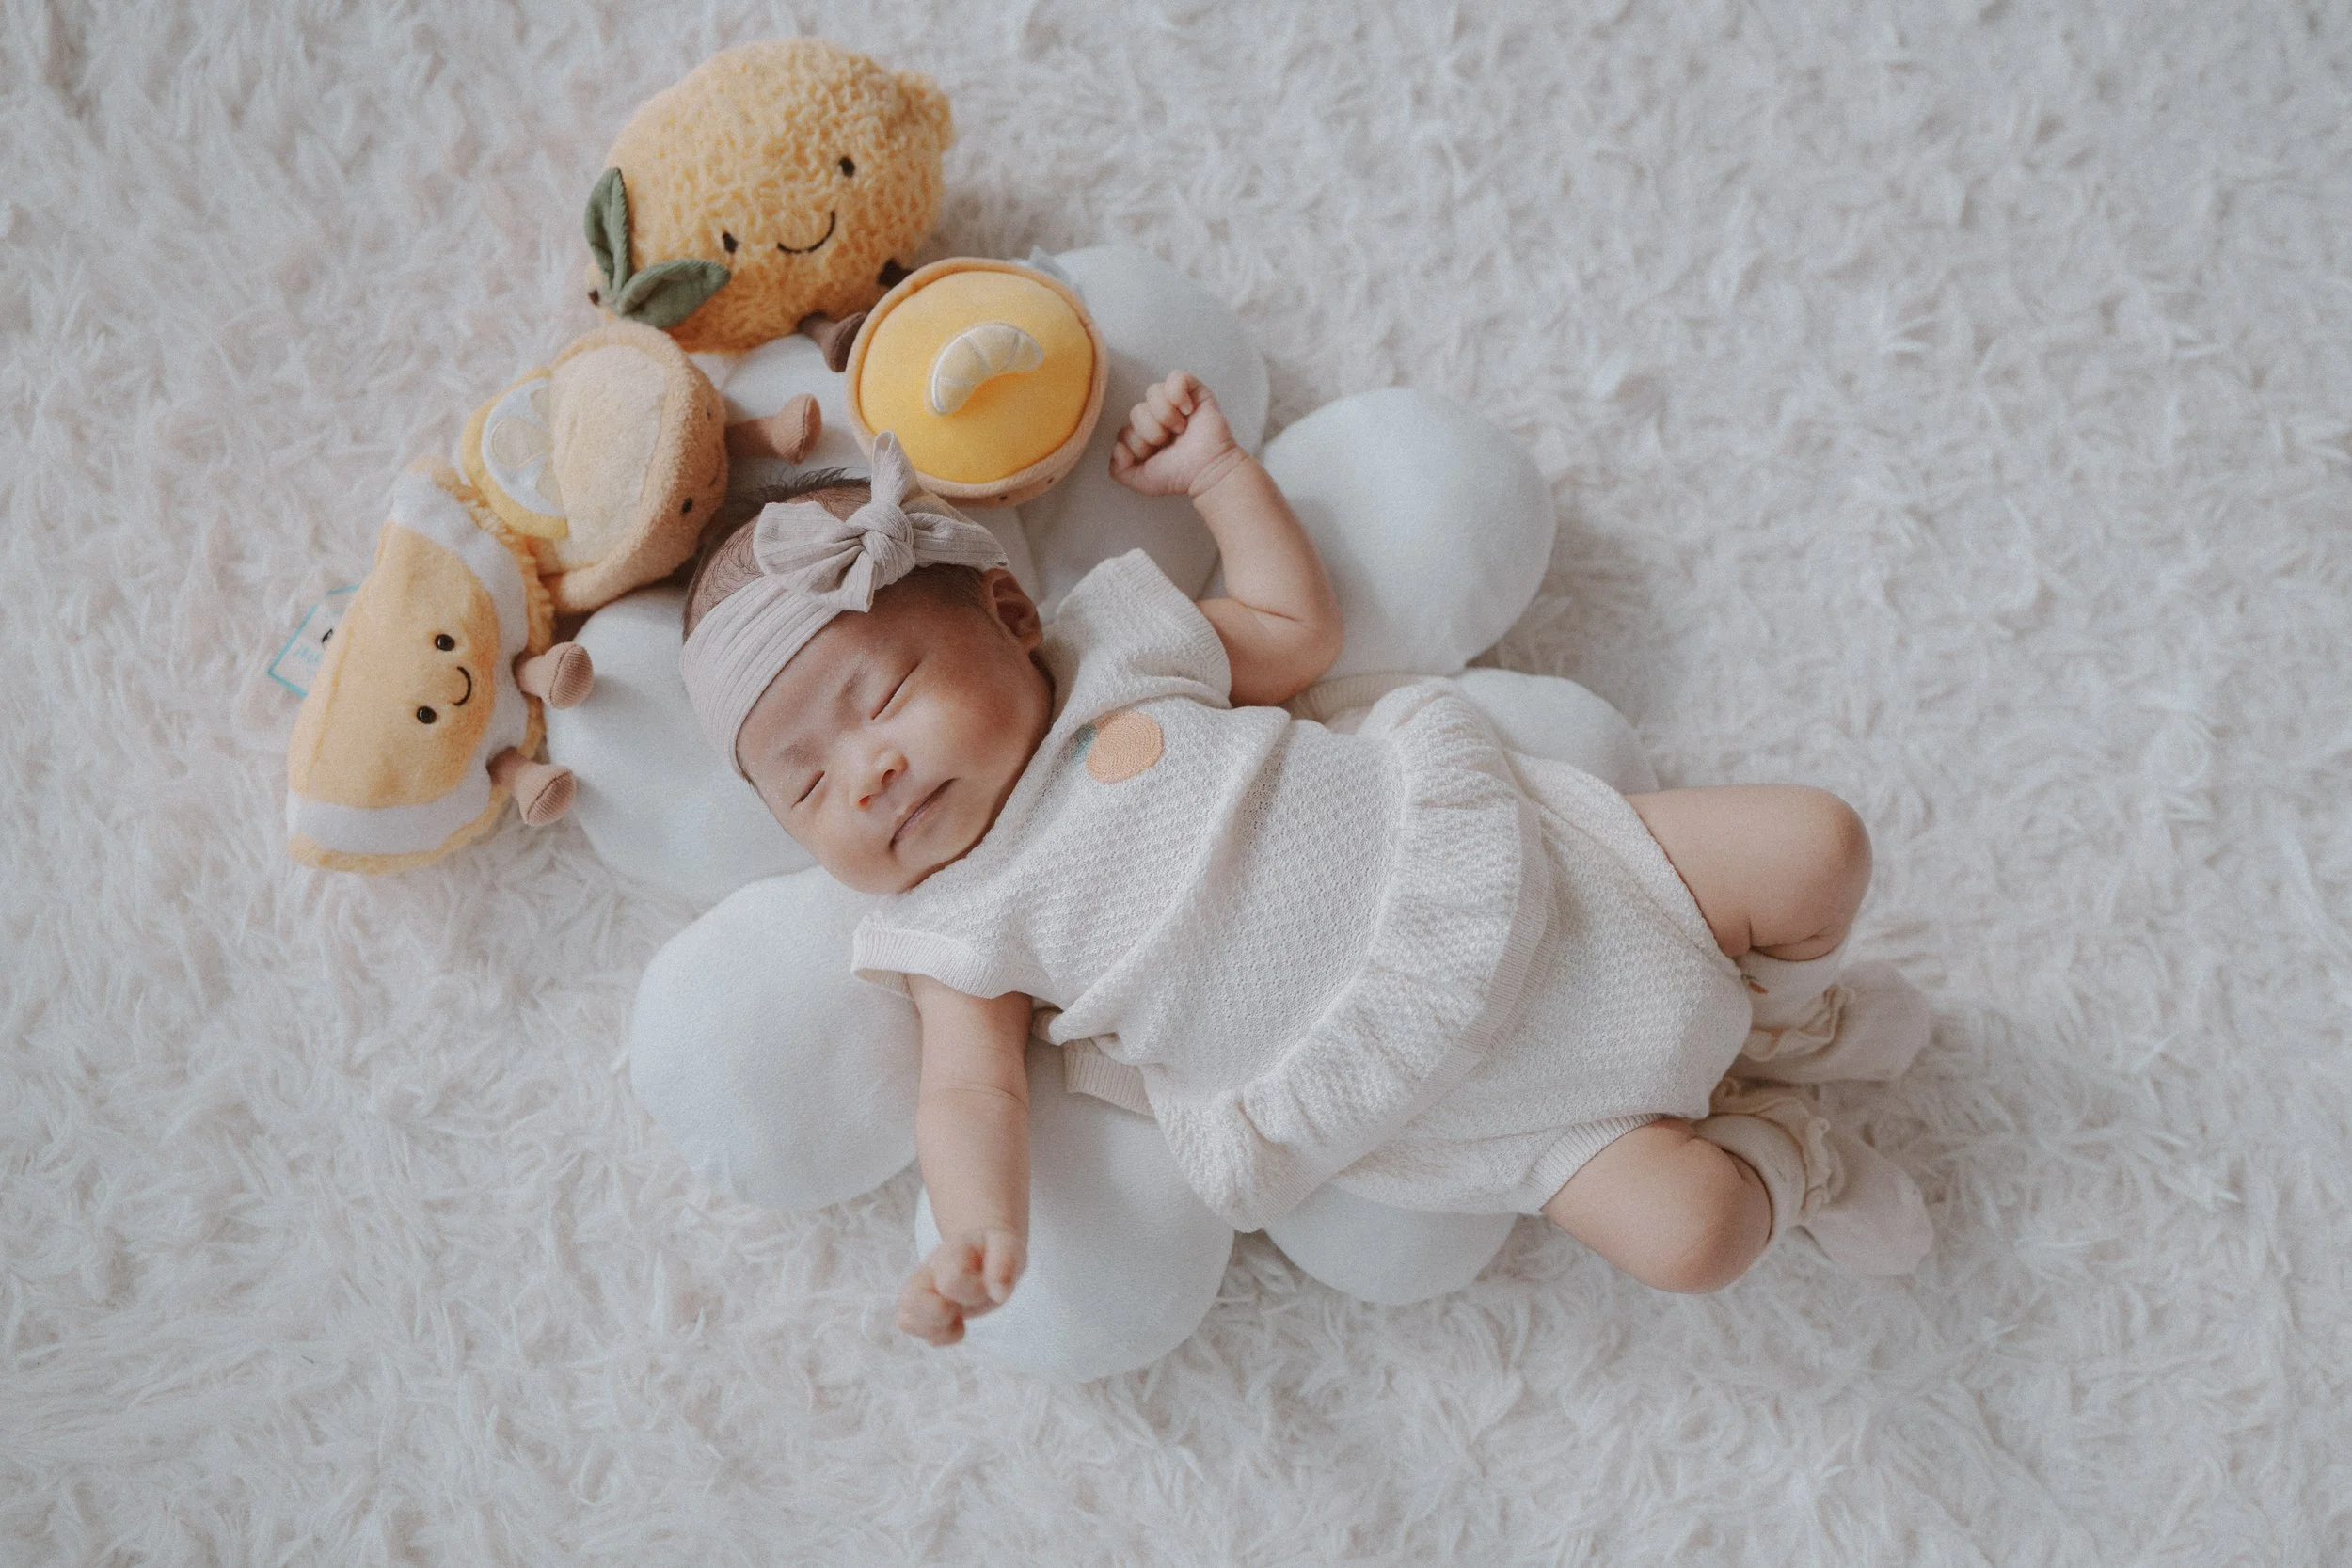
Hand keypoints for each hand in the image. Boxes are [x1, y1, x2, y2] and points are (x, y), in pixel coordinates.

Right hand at [896, 1229, 1024, 1346]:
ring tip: (957, 1318)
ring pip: (904, 1318)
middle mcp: (928, 1270)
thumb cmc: (992, 1251)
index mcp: (952, 1252)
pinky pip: (909, 1326)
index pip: (952, 1279)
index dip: (973, 1291)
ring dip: (936, 1328)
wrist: (981, 1246)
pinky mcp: (919, 1306)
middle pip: (910, 1299)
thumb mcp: (1007, 1248)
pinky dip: (935, 1335)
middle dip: (944, 1312)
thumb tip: (999, 1294)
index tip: (988, 1288)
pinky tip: (954, 1324)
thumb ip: (1005, 1265)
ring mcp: (920, 1288)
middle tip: (963, 1305)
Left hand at [1109, 371, 1246, 497]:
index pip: (1124, 429)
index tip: (1154, 455)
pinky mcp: (1194, 391)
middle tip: (1170, 442)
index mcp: (1144, 434)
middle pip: (1136, 410)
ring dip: (1164, 414)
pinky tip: (1187, 411)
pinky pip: (1176, 377)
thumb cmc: (1180, 476)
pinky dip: (1177, 394)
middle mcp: (1158, 416)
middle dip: (1151, 431)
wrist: (1207, 472)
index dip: (1136, 444)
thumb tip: (1117, 447)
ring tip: (1180, 429)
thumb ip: (1118, 470)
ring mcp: (1175, 402)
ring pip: (1152, 391)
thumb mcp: (1142, 481)